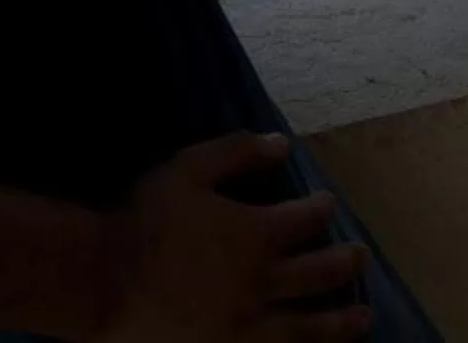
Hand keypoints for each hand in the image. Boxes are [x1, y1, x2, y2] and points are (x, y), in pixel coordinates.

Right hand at [92, 132, 371, 342]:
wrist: (104, 283)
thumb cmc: (144, 221)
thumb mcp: (188, 170)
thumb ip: (236, 152)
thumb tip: (281, 143)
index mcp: (257, 234)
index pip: (306, 219)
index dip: (321, 210)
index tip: (328, 205)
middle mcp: (265, 283)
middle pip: (321, 274)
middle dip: (345, 262)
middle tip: (360, 257)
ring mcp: (251, 328)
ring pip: (312, 327)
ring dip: (342, 321)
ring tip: (362, 317)